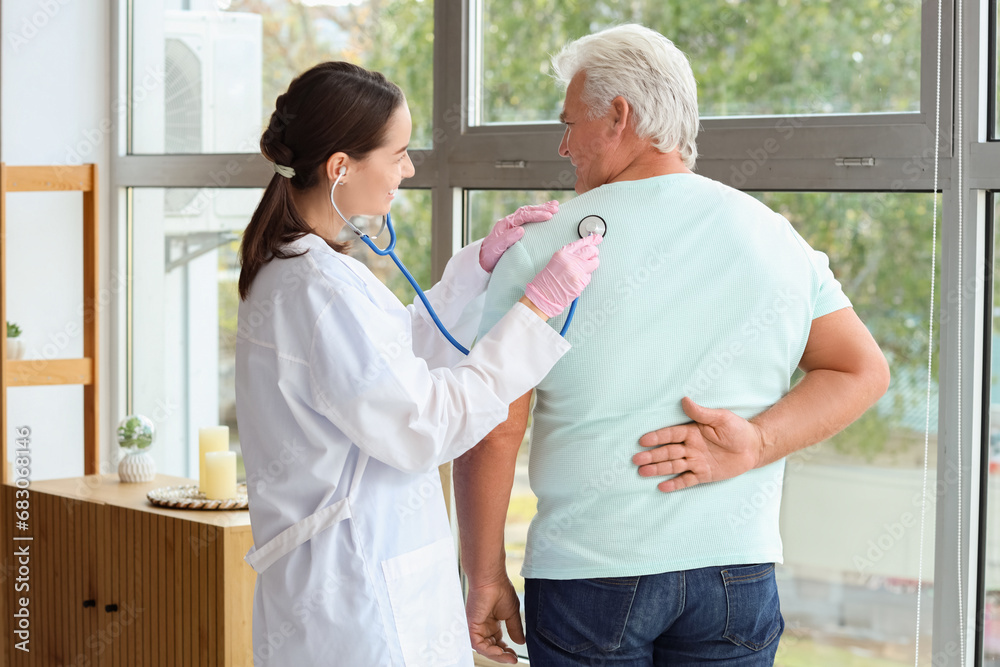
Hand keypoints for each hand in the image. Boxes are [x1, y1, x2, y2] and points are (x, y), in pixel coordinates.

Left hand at [465, 577, 524, 663]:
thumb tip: (520, 642)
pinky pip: (478, 644)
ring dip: (496, 655)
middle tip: (513, 659)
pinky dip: (489, 651)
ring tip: (509, 657)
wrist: (492, 578)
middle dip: (502, 656)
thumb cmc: (500, 589)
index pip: (497, 642)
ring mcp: (476, 626)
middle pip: (491, 648)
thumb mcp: (512, 613)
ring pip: (484, 648)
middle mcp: (483, 626)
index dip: (506, 651)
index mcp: (491, 622)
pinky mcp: (471, 626)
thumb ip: (515, 628)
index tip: (515, 655)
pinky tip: (500, 651)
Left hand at [479, 201, 559, 272]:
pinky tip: (549, 215)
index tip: (549, 216)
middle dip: (542, 208)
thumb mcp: (497, 249)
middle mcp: (510, 222)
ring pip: (529, 213)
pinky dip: (539, 215)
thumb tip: (521, 230)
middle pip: (527, 211)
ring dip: (542, 209)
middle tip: (556, 208)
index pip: (523, 215)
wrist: (484, 261)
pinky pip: (530, 220)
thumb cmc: (490, 256)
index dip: (536, 214)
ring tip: (556, 206)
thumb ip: (507, 239)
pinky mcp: (518, 231)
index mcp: (506, 224)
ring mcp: (514, 225)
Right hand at [524, 233, 601, 316]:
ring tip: (582, 270)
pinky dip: (585, 278)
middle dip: (593, 252)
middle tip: (592, 255)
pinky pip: (589, 276)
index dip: (591, 240)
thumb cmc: (547, 281)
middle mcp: (571, 260)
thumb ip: (569, 256)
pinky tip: (577, 280)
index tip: (597, 238)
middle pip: (591, 250)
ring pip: (594, 263)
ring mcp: (578, 271)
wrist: (544, 295)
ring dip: (592, 265)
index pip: (581, 243)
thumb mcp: (556, 262)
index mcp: (563, 254)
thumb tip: (582, 252)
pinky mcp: (582, 281)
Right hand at [632, 397, 765, 491]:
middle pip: (667, 452)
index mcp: (692, 432)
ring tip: (642, 472)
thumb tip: (685, 400)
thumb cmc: (738, 429)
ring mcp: (696, 461)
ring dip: (658, 469)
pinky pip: (687, 480)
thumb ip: (702, 413)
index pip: (670, 435)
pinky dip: (675, 484)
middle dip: (652, 456)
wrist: (754, 447)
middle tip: (636, 460)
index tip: (642, 441)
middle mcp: (690, 447)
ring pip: (673, 466)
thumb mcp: (721, 418)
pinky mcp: (704, 474)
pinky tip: (662, 487)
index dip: (656, 438)